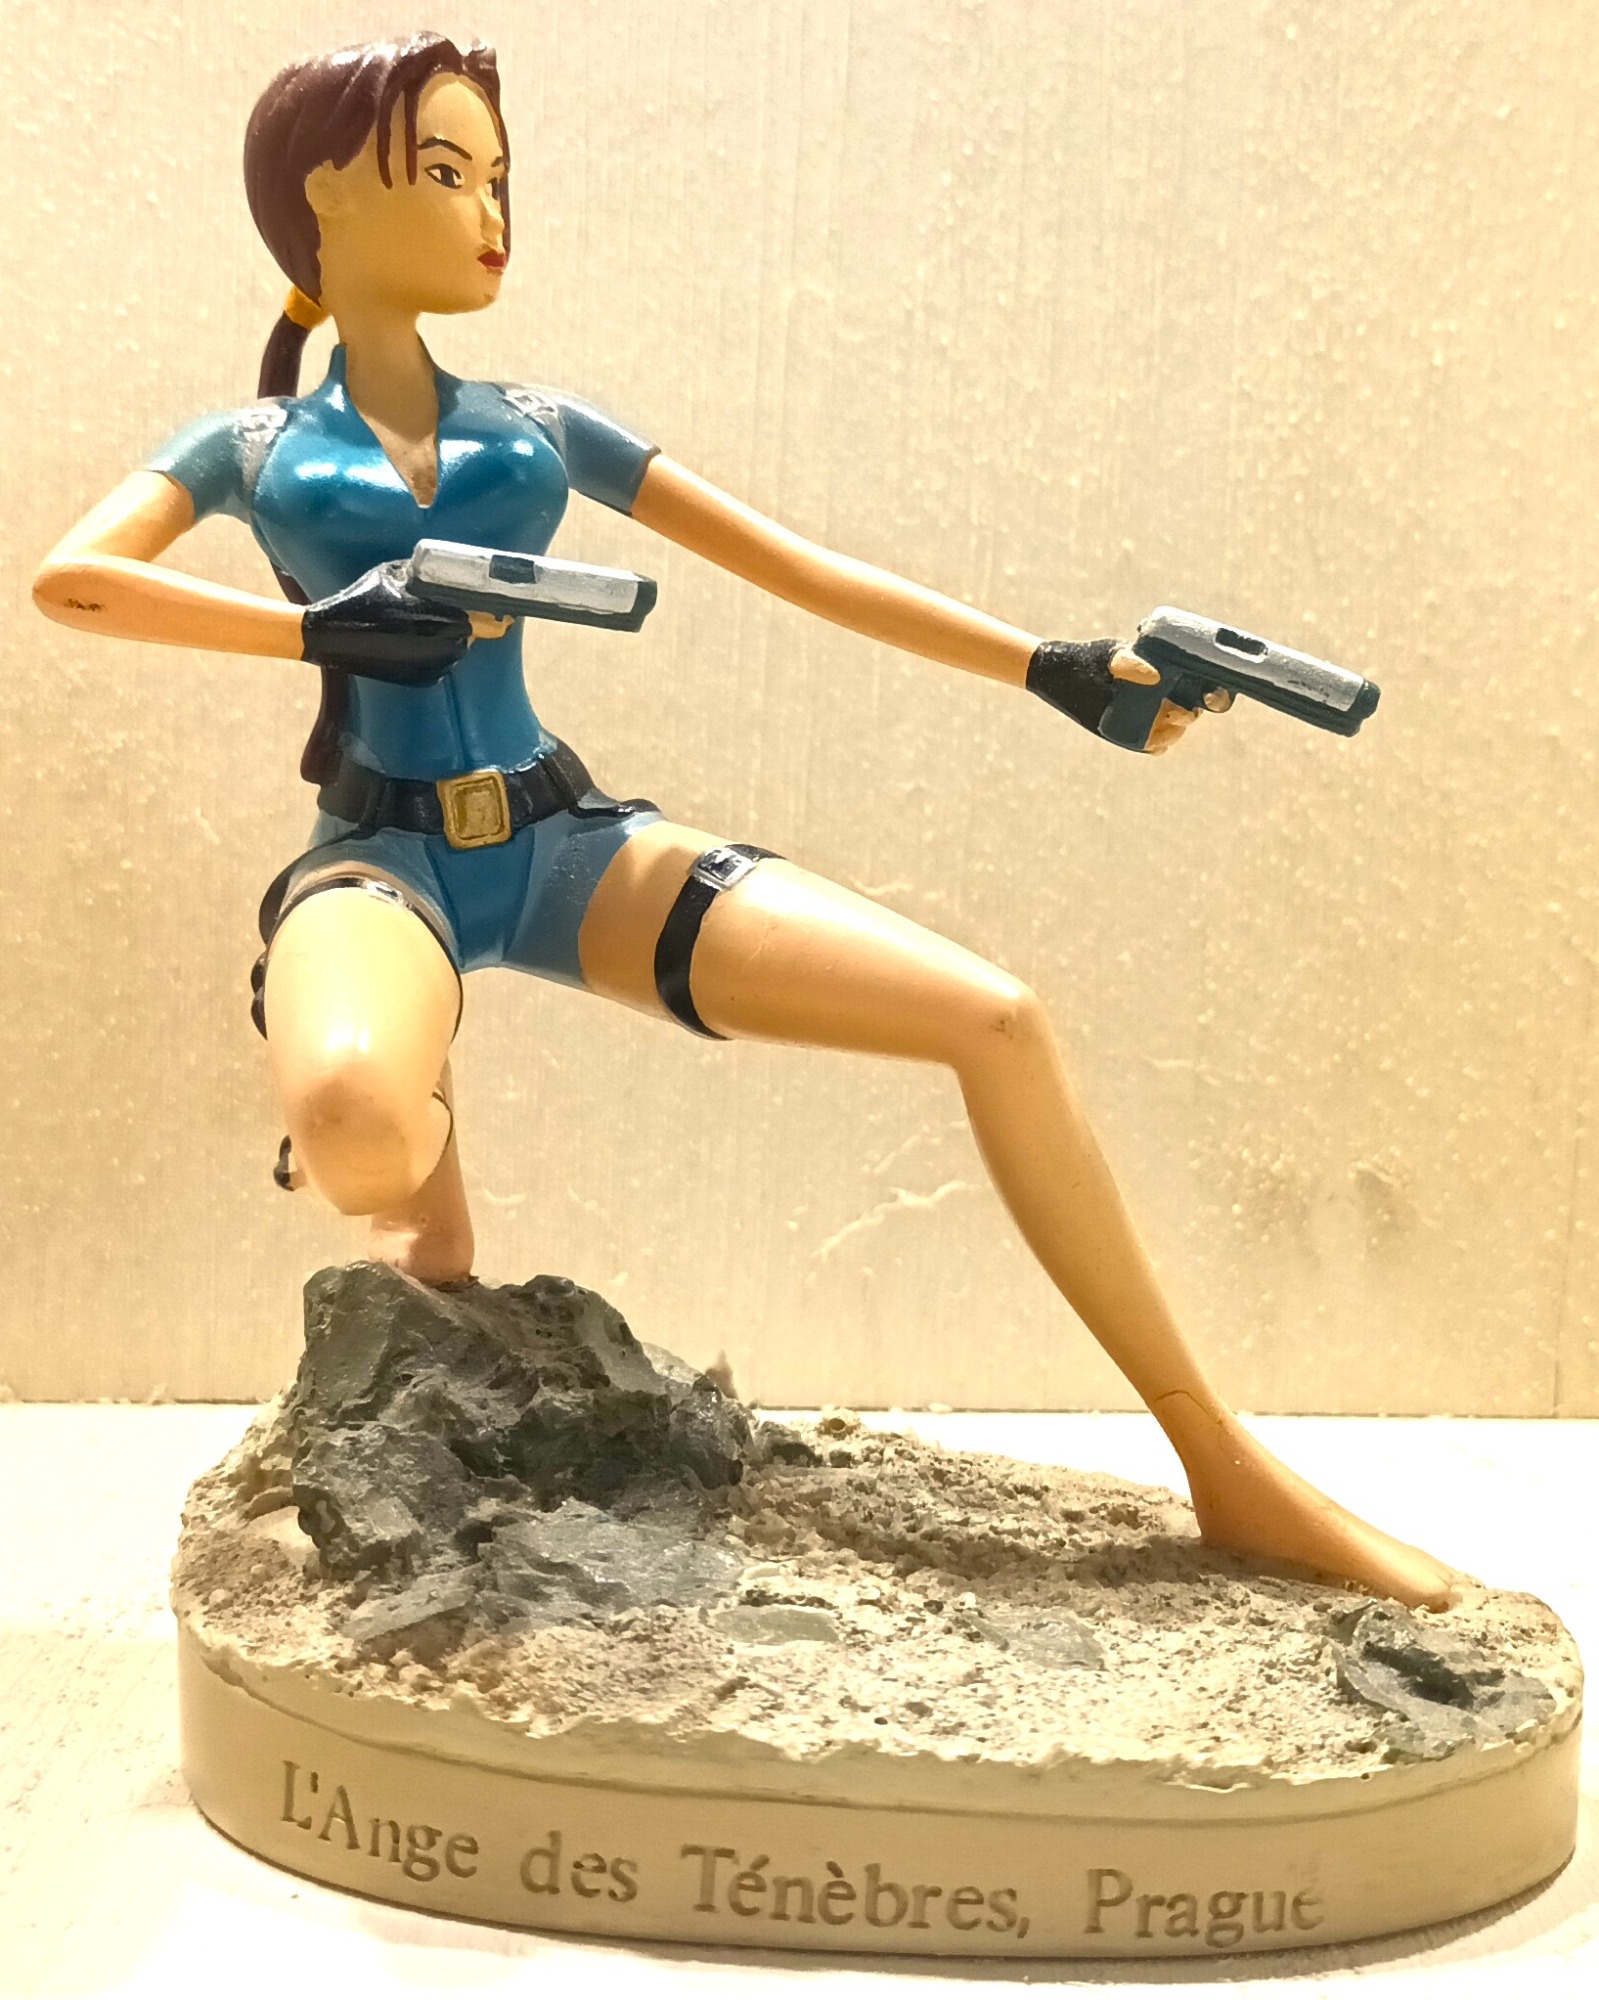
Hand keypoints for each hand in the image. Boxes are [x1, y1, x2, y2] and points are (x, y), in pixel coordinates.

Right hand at [301, 561, 474, 685]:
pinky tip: (421, 646)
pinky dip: (437, 658)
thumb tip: (437, 571)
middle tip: (446, 616)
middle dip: (458, 626)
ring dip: (449, 642)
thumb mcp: (389, 575)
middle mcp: (437, 644)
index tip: (458, 603)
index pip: (467, 616)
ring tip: (433, 631)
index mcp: (433, 616)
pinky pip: (442, 668)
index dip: (465, 608)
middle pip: (466, 636)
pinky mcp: (420, 680)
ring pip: (455, 654)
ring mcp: (429, 665)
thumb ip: (417, 573)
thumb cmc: (362, 600)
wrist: (336, 636)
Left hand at [1108, 647, 1233, 754]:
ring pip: (1176, 730)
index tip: (1210, 694)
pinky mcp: (1137, 736)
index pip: (1206, 686)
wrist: (1068, 675)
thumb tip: (1154, 677)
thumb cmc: (1097, 659)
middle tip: (1177, 711)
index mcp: (1174, 675)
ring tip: (1162, 722)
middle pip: (1194, 710)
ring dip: (1175, 731)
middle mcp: (1168, 697)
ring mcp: (1154, 718)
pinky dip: (1157, 745)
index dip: (1216, 693)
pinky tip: (1153, 742)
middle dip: (1192, 713)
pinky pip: (1156, 745)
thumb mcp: (1113, 657)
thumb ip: (1130, 661)